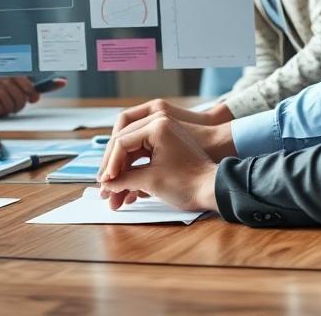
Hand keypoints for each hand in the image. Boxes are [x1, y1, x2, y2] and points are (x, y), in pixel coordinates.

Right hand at [0, 76, 39, 115]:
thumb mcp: (6, 84)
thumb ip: (23, 88)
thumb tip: (39, 95)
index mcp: (10, 74)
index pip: (29, 85)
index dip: (33, 94)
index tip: (33, 99)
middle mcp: (4, 79)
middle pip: (21, 99)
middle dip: (18, 106)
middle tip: (10, 105)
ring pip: (12, 106)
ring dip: (7, 110)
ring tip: (0, 105)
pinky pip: (1, 110)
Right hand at [98, 99, 229, 179]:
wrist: (217, 188)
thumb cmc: (189, 182)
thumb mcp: (151, 181)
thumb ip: (125, 179)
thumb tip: (106, 184)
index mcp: (156, 125)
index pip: (122, 142)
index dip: (110, 164)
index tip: (104, 182)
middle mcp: (158, 123)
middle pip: (124, 145)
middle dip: (113, 170)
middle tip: (104, 188)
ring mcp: (163, 134)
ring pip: (133, 153)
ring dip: (123, 174)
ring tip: (114, 197)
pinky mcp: (167, 146)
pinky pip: (144, 157)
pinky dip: (135, 173)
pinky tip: (129, 192)